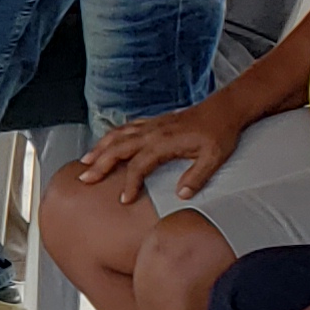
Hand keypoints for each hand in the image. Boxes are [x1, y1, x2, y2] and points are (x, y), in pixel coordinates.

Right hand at [74, 102, 243, 198]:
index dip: (129, 183)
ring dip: (100, 148)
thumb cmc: (219, 133)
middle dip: (100, 164)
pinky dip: (112, 135)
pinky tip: (106, 142)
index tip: (123, 198)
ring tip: (86, 160)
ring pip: (118, 135)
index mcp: (164, 143)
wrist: (224, 110)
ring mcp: (151, 125)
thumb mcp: (214, 158)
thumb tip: (181, 195)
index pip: (138, 165)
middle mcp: (152, 132)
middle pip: (118, 148)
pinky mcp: (154, 122)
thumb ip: (196, 177)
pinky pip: (126, 127)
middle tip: (85, 178)